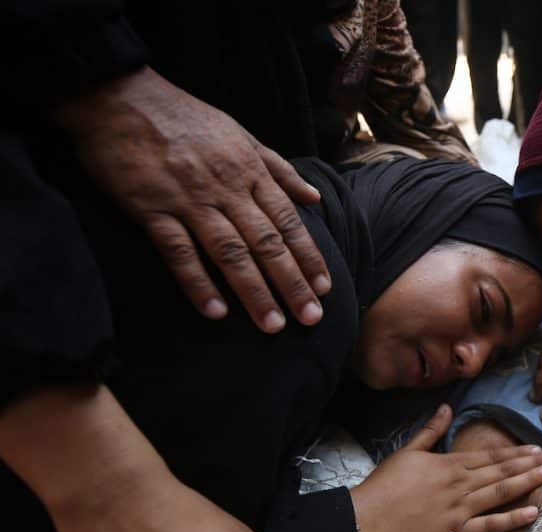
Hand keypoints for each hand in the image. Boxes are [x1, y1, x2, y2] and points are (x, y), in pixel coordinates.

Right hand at [53, 67, 329, 333]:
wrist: (119, 98)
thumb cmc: (184, 117)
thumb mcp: (240, 134)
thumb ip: (278, 169)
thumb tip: (315, 198)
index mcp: (250, 171)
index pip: (288, 221)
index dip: (308, 256)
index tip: (325, 288)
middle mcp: (226, 188)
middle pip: (267, 242)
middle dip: (292, 283)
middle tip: (311, 318)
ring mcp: (189, 200)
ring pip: (230, 252)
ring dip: (254, 291)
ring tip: (272, 325)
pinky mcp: (152, 209)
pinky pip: (179, 252)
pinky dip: (197, 283)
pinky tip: (214, 312)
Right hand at [350, 404, 541, 531]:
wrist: (365, 521)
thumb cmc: (383, 486)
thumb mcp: (406, 452)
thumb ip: (430, 430)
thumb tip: (446, 406)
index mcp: (449, 464)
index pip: (490, 456)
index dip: (517, 452)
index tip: (539, 447)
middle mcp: (459, 484)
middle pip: (502, 471)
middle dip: (533, 463)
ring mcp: (459, 509)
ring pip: (501, 492)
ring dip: (529, 481)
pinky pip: (489, 525)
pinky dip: (511, 518)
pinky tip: (532, 510)